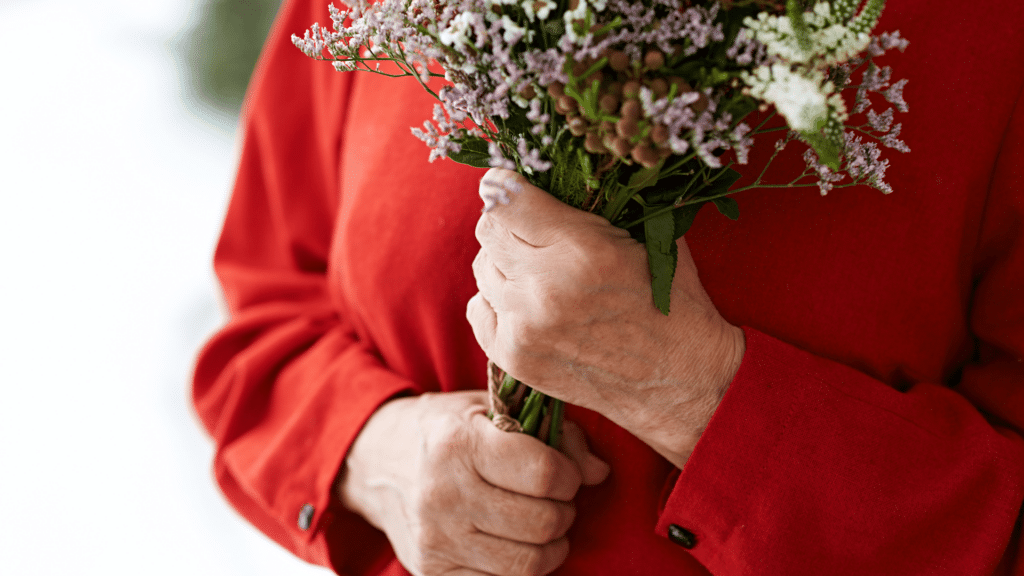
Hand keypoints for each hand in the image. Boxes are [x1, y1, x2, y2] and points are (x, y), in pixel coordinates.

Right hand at [338, 391, 609, 575]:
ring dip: (551, 546)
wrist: (378, 462)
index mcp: (458, 443)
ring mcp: (435, 539)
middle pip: (542, 523)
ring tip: (542, 524)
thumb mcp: (495, 410)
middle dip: (564, 512)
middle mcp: (442, 494)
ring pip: (528, 563)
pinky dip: (521, 566)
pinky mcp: (433, 572)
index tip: (563, 472)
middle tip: (555, 500)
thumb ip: (555, 434)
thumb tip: (599, 473)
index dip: (569, 476)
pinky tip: (513, 542)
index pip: (544, 473)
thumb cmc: (450, 431)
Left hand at [466, 169, 744, 467]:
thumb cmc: (673, 302)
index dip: (505, 185)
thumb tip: (542, 171)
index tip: (512, 184)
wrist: (681, 381)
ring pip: (482, 268)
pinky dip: (497, 301)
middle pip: (487, 231)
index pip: (504, 198)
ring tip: (540, 271)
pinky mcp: (513, 358)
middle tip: (535, 231)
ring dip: (505, 263)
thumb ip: (592, 204)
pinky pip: (478, 308)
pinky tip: (529, 304)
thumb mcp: (648, 237)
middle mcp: (544, 288)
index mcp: (582, 249)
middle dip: (508, 223)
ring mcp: (524, 327)